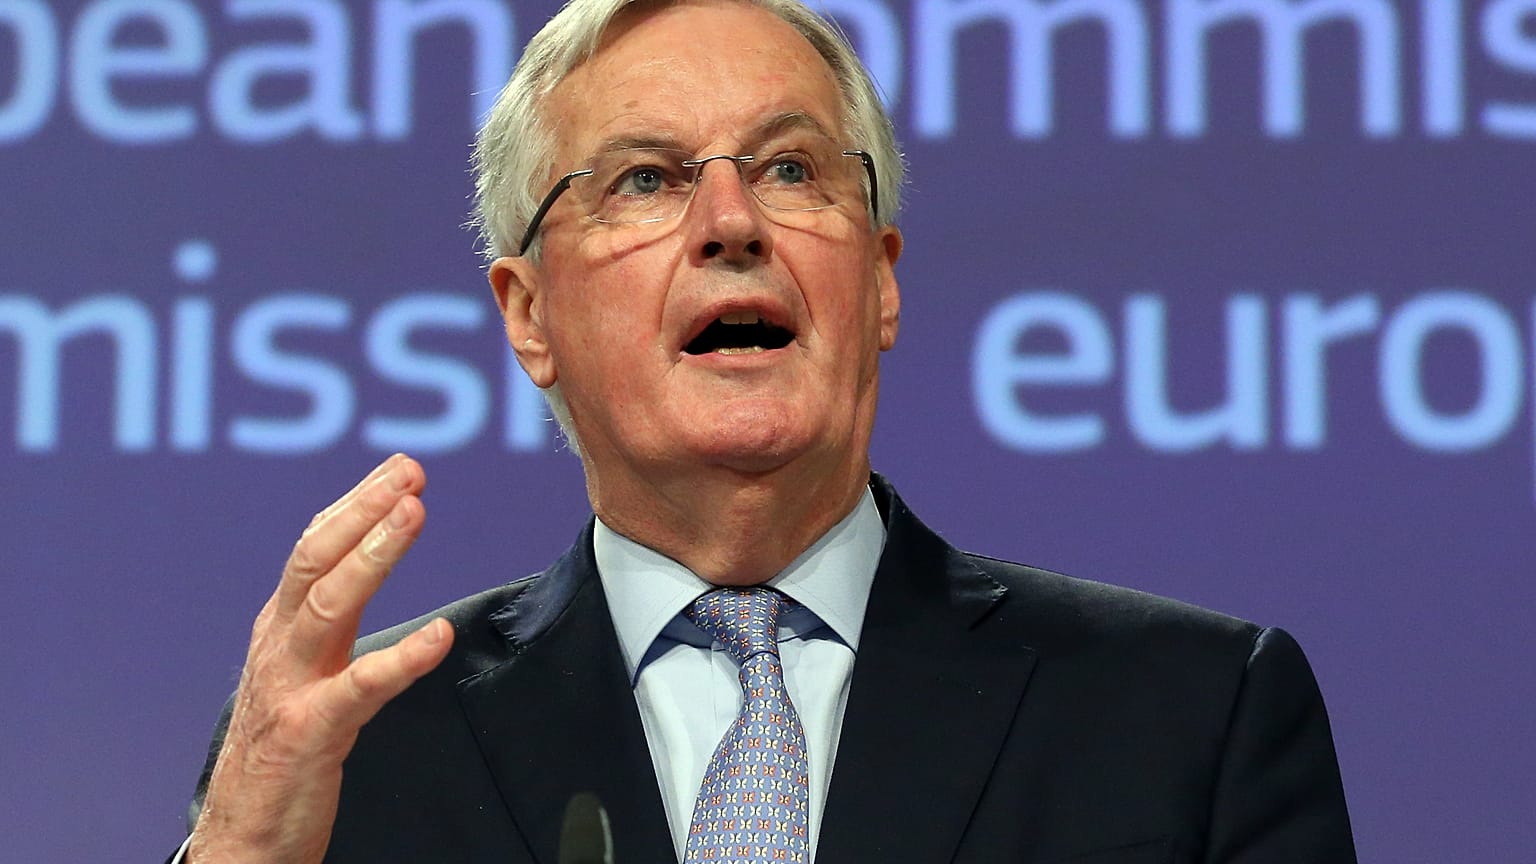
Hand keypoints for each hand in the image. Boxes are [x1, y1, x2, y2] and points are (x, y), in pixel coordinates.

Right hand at [186, 454, 453, 862]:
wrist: (243, 835)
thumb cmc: (283, 750)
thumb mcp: (303, 671)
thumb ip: (328, 622)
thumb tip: (364, 568)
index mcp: (280, 628)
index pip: (313, 548)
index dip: (356, 504)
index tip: (401, 468)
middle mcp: (278, 646)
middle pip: (314, 559)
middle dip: (362, 510)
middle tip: (410, 473)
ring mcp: (290, 686)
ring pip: (328, 605)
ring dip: (373, 555)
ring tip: (414, 515)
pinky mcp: (309, 732)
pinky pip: (360, 688)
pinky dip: (401, 659)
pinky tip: (438, 636)